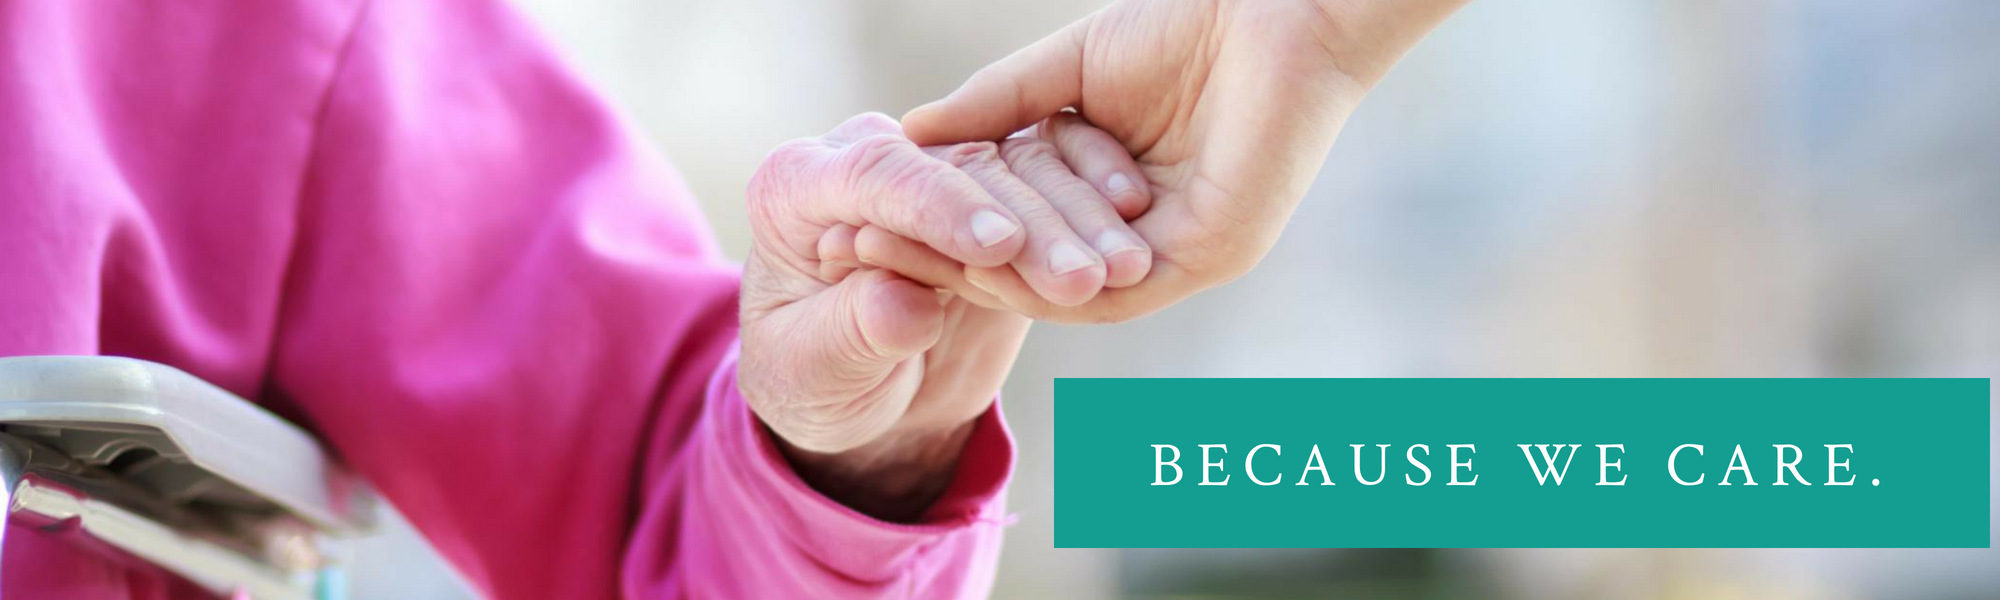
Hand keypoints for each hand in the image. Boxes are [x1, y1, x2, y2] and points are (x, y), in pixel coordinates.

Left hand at [738, 113, 1143, 519]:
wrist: (847, 394)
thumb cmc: (811, 381)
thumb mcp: (813, 371)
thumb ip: (853, 332)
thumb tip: (904, 307)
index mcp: (801, 184)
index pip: (878, 175)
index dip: (942, 209)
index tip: (997, 247)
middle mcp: (874, 160)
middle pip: (963, 170)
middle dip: (1030, 222)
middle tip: (1083, 277)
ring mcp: (942, 175)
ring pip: (1021, 174)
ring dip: (1078, 222)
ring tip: (1126, 273)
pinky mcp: (997, 199)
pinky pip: (1055, 192)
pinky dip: (1096, 216)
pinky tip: (1135, 250)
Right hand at [882, 0, 1467, 322]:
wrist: (1275, 11)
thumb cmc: (1186, 27)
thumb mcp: (1065, 70)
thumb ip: (996, 108)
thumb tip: (909, 137)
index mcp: (1112, 197)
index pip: (1015, 231)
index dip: (942, 230)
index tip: (864, 224)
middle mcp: (1142, 237)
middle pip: (1033, 267)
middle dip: (949, 263)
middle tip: (869, 255)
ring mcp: (1176, 253)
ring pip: (1067, 287)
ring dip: (990, 276)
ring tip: (914, 258)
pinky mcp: (1208, 255)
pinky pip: (1115, 290)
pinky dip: (1047, 279)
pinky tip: (989, 259)